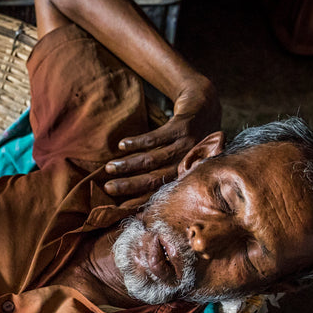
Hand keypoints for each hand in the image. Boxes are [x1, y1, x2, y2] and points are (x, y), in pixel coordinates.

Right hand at [102, 77, 220, 197]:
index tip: (118, 207)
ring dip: (129, 165)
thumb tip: (134, 192)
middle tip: (108, 188)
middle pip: (155, 178)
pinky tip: (122, 145)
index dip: (139, 199)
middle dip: (129, 185)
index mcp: (187, 174)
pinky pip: (157, 137)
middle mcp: (189, 163)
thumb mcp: (181, 157)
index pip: (160, 191)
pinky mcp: (183, 126)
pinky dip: (137, 142)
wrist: (204, 105)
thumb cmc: (187, 137)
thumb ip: (163, 172)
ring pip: (153, 159)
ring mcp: (187, 144)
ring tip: (109, 167)